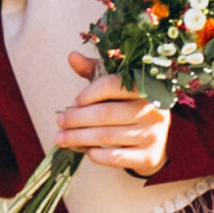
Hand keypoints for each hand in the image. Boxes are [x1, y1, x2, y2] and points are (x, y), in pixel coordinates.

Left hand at [57, 49, 168, 173]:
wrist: (150, 143)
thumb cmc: (126, 109)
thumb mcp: (113, 88)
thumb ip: (95, 72)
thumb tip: (72, 56)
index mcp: (147, 87)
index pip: (114, 85)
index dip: (88, 94)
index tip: (74, 102)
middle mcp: (154, 109)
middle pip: (106, 113)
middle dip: (76, 119)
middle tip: (59, 122)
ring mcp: (154, 133)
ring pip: (107, 135)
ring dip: (78, 138)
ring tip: (60, 138)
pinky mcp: (149, 155)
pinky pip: (116, 156)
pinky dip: (96, 154)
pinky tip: (85, 151)